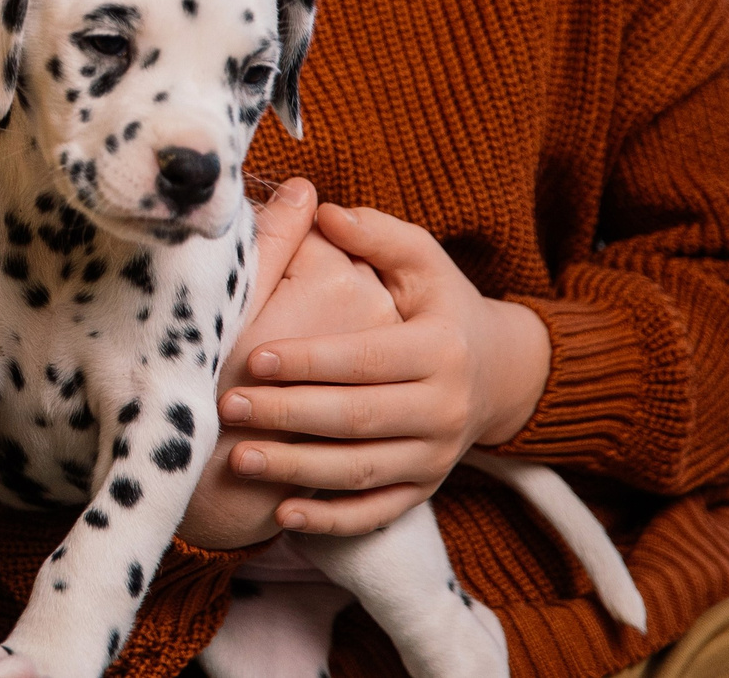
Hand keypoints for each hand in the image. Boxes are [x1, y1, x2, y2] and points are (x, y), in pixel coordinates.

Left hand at [216, 203, 551, 536]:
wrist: (500, 372)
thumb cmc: (440, 305)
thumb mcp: (422, 260)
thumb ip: (376, 233)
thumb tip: (323, 208)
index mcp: (441, 348)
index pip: (366, 358)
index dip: (310, 360)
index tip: (253, 357)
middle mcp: (444, 408)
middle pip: (358, 417)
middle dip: (289, 414)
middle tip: (228, 407)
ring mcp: (436, 456)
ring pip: (362, 471)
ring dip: (298, 469)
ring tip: (239, 459)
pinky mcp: (425, 489)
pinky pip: (377, 513)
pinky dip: (331, 520)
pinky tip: (282, 516)